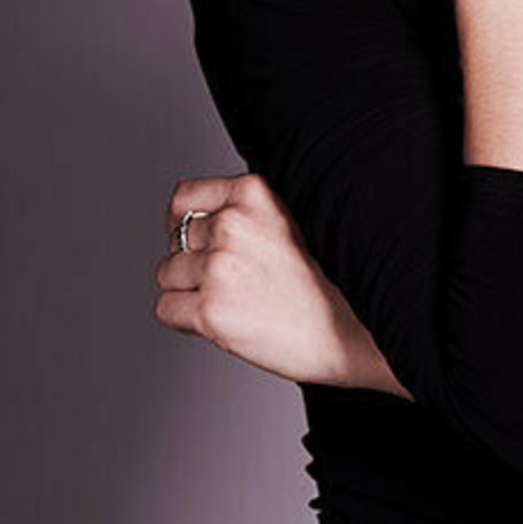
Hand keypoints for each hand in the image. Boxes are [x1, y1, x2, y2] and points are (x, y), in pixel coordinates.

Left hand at [154, 172, 390, 388]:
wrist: (356, 331)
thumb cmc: (332, 282)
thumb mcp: (293, 218)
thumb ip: (248, 212)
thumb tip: (202, 223)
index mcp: (254, 193)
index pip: (184, 198)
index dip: (187, 223)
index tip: (198, 241)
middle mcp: (232, 223)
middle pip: (175, 239)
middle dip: (194, 261)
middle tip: (229, 281)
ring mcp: (219, 267)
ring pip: (167, 275)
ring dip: (189, 291)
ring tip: (231, 303)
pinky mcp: (211, 311)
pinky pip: (167, 309)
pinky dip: (185, 320)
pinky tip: (220, 322)